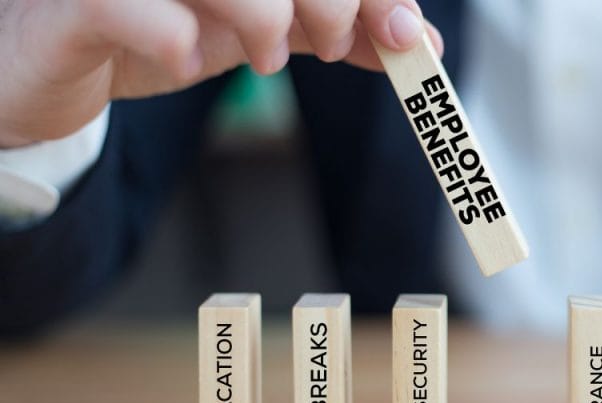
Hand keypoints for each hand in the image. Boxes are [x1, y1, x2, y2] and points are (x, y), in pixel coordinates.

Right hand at [0, 0, 442, 147]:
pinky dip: (172, 33)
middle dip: (329, 0)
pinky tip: (187, 57)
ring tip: (267, 57)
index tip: (400, 30)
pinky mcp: (76, 3)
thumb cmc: (158, 30)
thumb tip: (418, 40)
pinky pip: (130, 5)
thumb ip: (339, 32)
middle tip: (329, 44)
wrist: (54, 67)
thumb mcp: (263, 30)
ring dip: (263, 15)